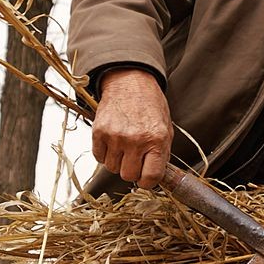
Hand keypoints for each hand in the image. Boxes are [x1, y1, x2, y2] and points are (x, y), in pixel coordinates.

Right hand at [92, 68, 173, 186]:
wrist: (130, 82)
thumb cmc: (150, 106)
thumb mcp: (165, 129)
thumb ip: (161, 154)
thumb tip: (154, 178)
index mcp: (156, 140)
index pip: (151, 177)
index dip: (148, 182)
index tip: (146, 178)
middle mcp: (135, 140)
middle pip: (128, 176)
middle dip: (133, 171)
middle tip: (136, 160)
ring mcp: (115, 136)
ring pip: (112, 168)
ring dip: (118, 162)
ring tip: (125, 147)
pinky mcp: (98, 132)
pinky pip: (99, 157)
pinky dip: (105, 154)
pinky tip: (114, 142)